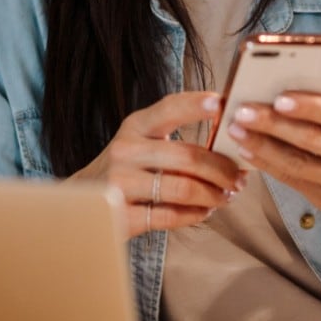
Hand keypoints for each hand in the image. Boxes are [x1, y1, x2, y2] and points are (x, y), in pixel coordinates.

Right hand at [69, 91, 246, 237]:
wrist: (81, 202)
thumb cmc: (125, 169)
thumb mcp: (140, 142)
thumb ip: (174, 137)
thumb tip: (229, 138)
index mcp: (135, 126)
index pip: (169, 108)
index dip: (197, 104)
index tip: (223, 104)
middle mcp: (125, 150)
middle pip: (188, 156)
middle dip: (222, 169)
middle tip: (239, 178)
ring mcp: (120, 183)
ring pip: (183, 188)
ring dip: (213, 195)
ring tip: (225, 197)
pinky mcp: (121, 215)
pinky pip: (170, 216)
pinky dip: (195, 215)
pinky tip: (203, 212)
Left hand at [228, 90, 320, 295]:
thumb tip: (296, 84)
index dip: (309, 106)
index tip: (279, 97)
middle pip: (311, 140)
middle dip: (273, 125)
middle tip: (242, 111)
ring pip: (297, 164)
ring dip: (262, 147)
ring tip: (236, 130)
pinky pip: (293, 181)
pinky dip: (268, 166)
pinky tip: (248, 152)